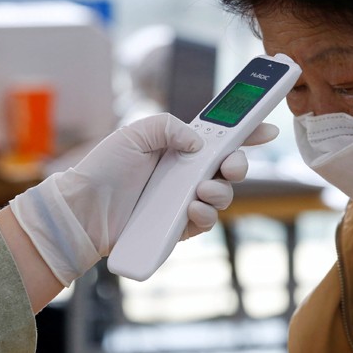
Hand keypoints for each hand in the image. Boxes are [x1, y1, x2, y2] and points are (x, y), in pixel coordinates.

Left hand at [10, 113, 277, 285]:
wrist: (84, 209)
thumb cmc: (105, 168)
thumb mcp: (135, 133)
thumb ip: (169, 127)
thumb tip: (199, 142)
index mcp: (181, 147)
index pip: (221, 137)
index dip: (248, 132)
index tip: (269, 129)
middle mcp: (188, 173)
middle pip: (230, 168)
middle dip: (240, 164)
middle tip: (231, 165)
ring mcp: (185, 200)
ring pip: (223, 196)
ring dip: (220, 192)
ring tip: (200, 191)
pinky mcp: (179, 226)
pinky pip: (206, 222)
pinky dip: (205, 215)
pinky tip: (192, 208)